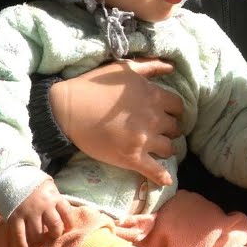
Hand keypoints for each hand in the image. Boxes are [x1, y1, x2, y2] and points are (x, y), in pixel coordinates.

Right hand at [9, 179, 80, 246]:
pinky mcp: (15, 217)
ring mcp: (28, 212)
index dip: (69, 224)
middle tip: (53, 236)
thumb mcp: (50, 188)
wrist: (13, 176)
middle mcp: (43, 205)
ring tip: (39, 241)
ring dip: (39, 240)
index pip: (67, 214)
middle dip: (55, 234)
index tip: (68, 229)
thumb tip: (67, 218)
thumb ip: (57, 201)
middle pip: (55, 226)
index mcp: (54, 197)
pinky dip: (22, 244)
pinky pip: (19, 234)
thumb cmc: (35, 186)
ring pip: (37, 233)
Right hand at [49, 58, 182, 185]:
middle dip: (168, 130)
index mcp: (153, 96)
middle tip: (158, 132)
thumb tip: (172, 67)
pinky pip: (155, 171)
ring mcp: (143, 139)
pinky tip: (166, 180)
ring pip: (169, 149)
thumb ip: (151, 66)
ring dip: (164, 149)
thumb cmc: (94, 85)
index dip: (173, 112)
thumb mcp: (124, 68)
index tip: (165, 115)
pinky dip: (163, 176)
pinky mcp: (131, 158)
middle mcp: (153, 118)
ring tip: (156, 149)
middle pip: (175, 129)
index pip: (178, 107)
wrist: (68, 109)